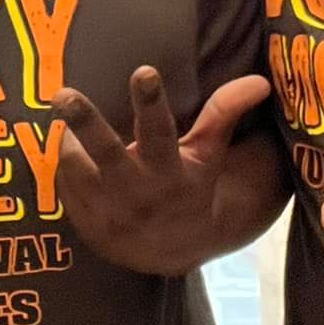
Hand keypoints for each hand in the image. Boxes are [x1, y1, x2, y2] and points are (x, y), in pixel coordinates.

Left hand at [51, 66, 272, 274]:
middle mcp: (137, 193)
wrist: (168, 253)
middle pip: (106, 153)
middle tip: (63, 94)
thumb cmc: (189, 190)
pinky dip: (66, 164)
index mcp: (170, 172)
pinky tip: (75, 154)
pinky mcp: (83, 221)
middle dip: (85, 122)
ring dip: (70, 142)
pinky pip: (62, 183)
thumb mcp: (208, 156)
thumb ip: (224, 114)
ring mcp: (107, 211)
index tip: (144, 71)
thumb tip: (260, 81)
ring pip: (75, 166)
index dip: (151, 103)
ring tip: (70, 123)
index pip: (160, 134)